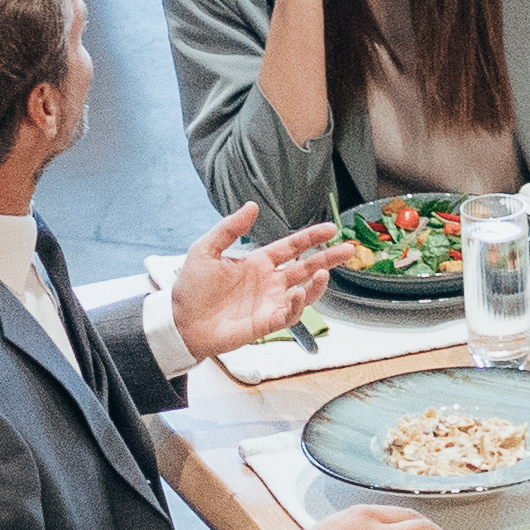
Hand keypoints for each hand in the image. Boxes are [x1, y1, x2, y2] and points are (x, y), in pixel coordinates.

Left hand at [168, 204, 353, 361]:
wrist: (181, 322)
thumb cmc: (191, 289)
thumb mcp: (205, 250)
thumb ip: (229, 228)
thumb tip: (251, 206)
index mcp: (257, 263)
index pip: (292, 247)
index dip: (311, 237)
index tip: (330, 229)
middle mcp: (269, 282)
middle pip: (306, 267)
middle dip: (328, 258)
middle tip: (349, 249)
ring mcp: (270, 302)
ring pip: (304, 292)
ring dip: (318, 283)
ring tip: (325, 273)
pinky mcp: (266, 322)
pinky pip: (290, 314)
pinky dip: (298, 305)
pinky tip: (300, 294)